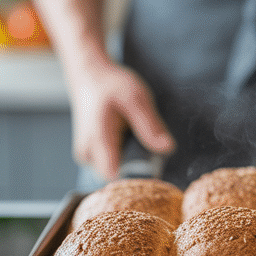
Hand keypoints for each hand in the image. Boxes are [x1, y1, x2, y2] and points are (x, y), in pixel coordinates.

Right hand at [67, 59, 174, 179]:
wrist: (89, 76)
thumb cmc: (110, 85)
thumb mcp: (136, 98)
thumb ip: (150, 125)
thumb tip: (168, 148)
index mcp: (98, 140)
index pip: (116, 178)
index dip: (138, 178)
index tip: (154, 170)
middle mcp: (88, 153)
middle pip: (119, 178)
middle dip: (138, 168)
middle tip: (147, 144)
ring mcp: (87, 156)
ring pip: (116, 172)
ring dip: (132, 161)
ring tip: (134, 135)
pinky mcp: (89, 156)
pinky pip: (112, 165)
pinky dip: (124, 156)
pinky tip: (127, 138)